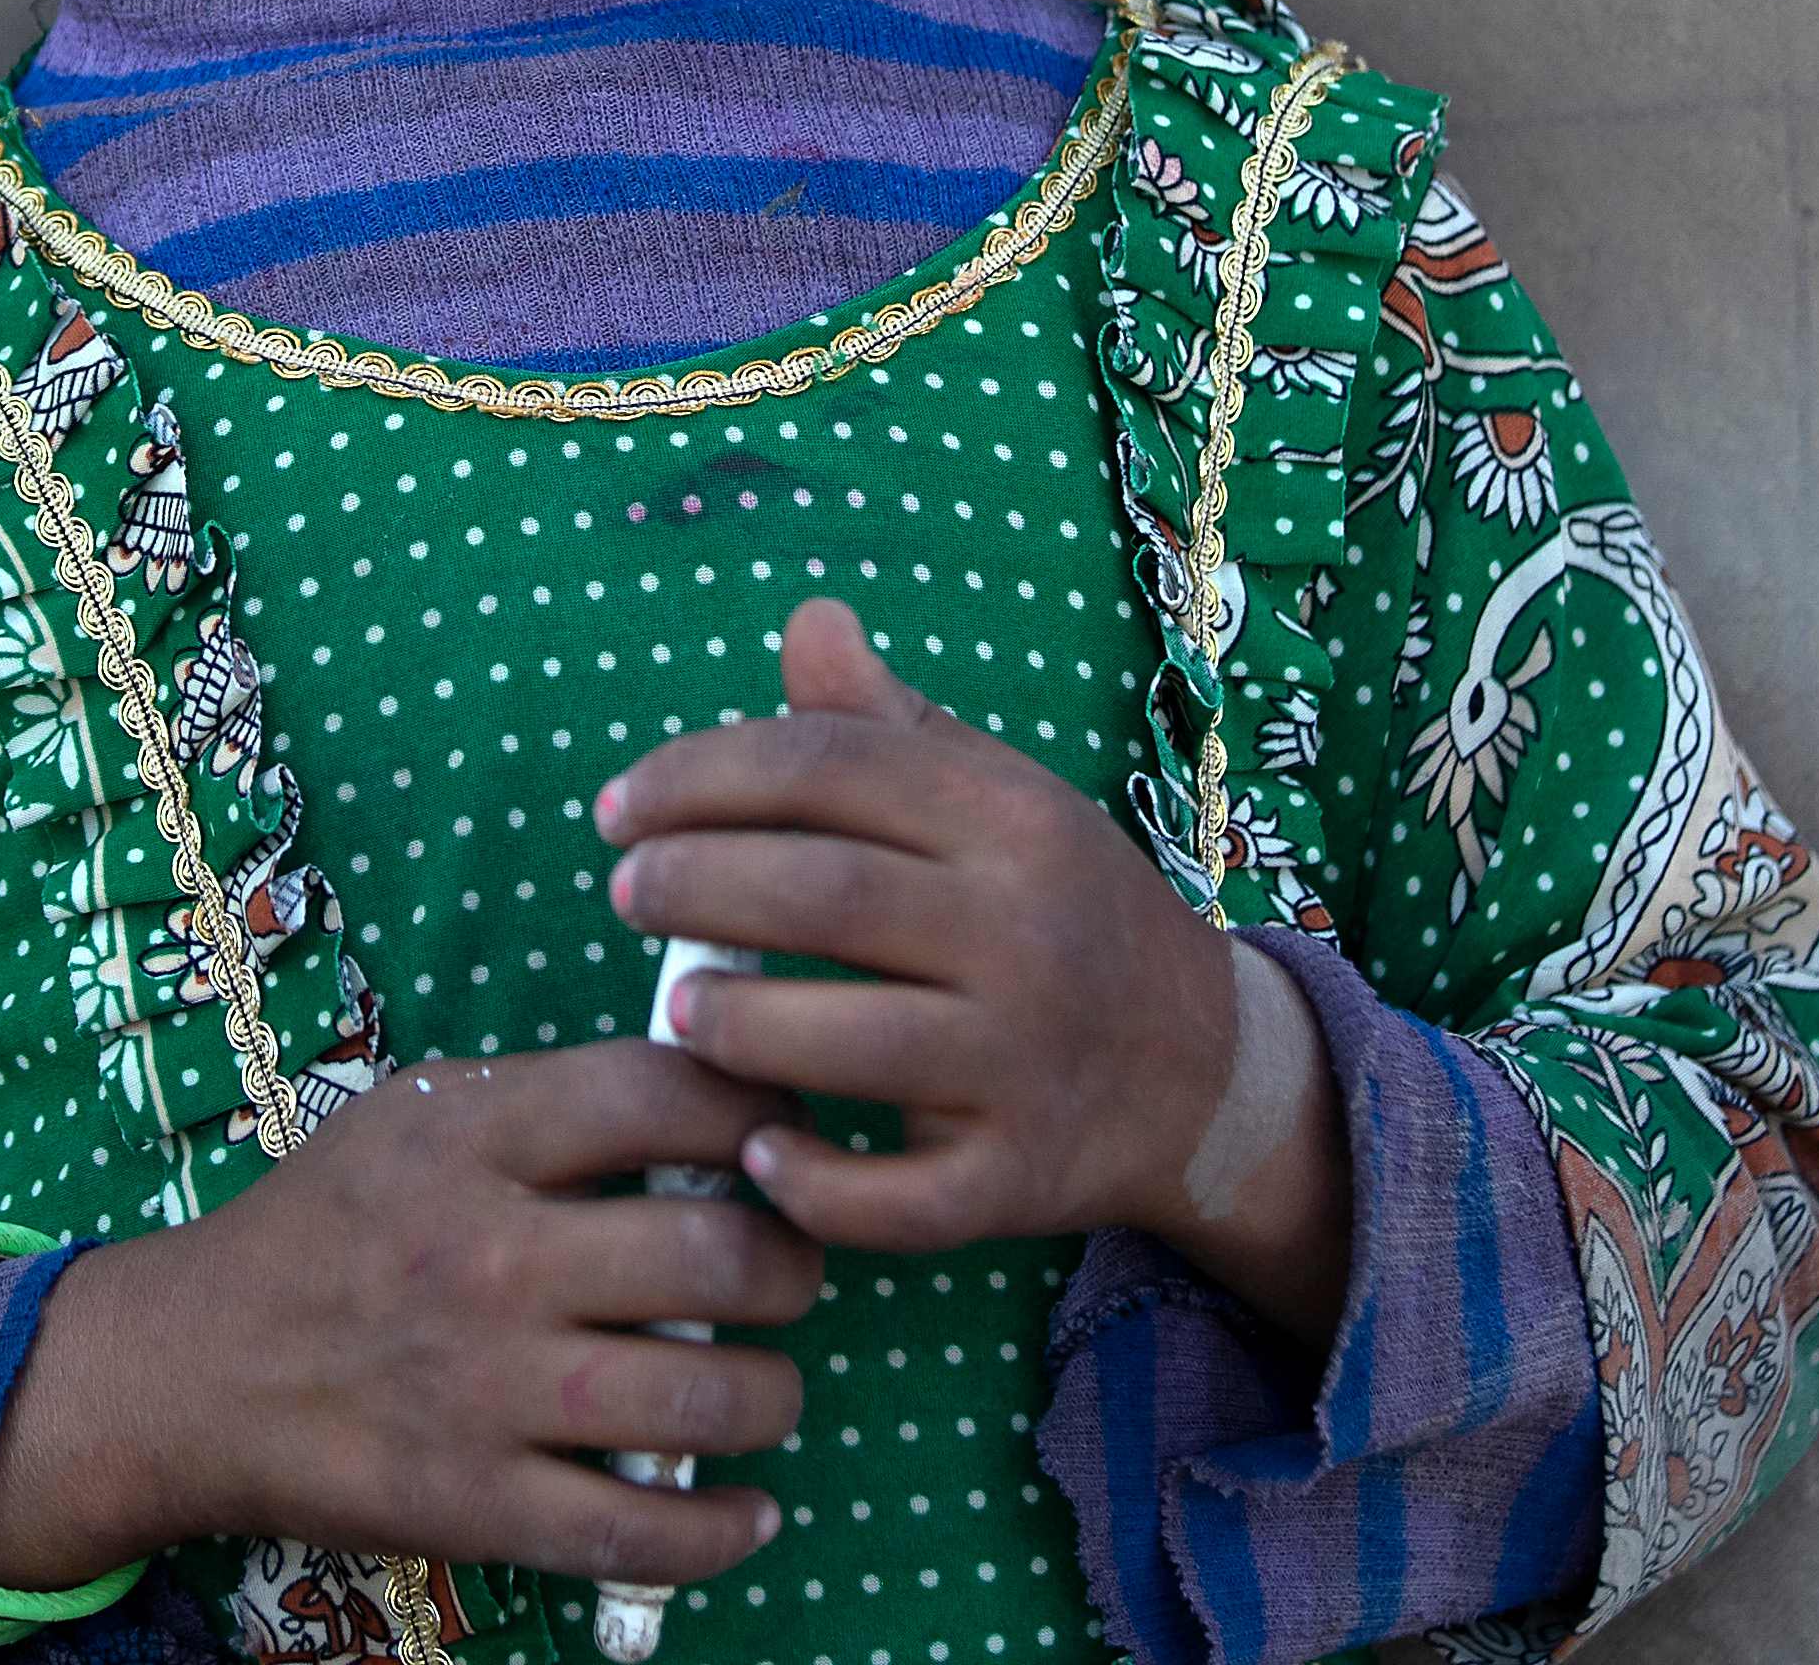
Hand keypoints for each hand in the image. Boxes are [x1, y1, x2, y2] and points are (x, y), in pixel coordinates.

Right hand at [0, 1038, 823, 1592]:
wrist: (191, 1370)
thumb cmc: (326, 1229)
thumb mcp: (419, 1118)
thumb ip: (553, 1109)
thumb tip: (721, 1108)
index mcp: (476, 1136)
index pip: (672, 1095)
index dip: (764, 1109)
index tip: (783, 1137)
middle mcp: (490, 1257)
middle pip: (720, 1253)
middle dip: (790, 1266)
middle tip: (785, 1273)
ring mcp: (486, 1390)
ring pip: (705, 1397)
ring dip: (770, 1396)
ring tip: (761, 1387)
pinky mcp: (477, 1504)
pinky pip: (643, 1532)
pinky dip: (721, 1529)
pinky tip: (745, 1508)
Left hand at [590, 600, 1334, 1318]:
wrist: (1203, 1067)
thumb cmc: (1060, 910)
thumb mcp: (997, 799)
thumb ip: (887, 725)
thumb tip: (807, 621)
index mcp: (1010, 820)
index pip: (829, 767)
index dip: (699, 775)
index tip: (616, 808)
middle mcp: (1026, 933)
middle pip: (827, 895)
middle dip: (695, 887)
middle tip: (624, 894)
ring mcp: (1027, 1062)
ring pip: (853, 1043)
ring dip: (738, 1026)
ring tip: (675, 1006)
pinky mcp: (1019, 1177)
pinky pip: (901, 1197)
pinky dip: (816, 1182)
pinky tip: (756, 1146)